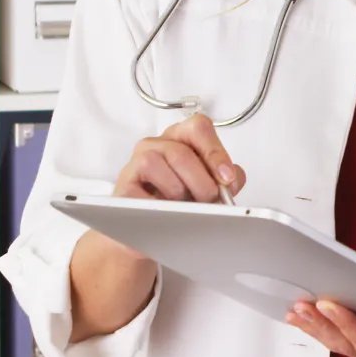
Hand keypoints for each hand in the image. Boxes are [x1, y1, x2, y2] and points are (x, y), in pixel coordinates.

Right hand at [113, 114, 242, 202]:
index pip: (198, 128)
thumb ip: (227, 180)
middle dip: (202, 182)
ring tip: (184, 207)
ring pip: (159, 163)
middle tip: (209, 200)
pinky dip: (158, 202)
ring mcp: (137, 161)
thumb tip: (231, 181)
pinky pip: (141, 188)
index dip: (215, 152)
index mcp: (181, 138)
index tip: (226, 177)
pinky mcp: (124, 184)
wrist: (149, 229)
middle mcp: (158, 144)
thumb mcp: (208, 186)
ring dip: (179, 191)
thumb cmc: (179, 202)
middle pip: (182, 152)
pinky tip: (167, 211)